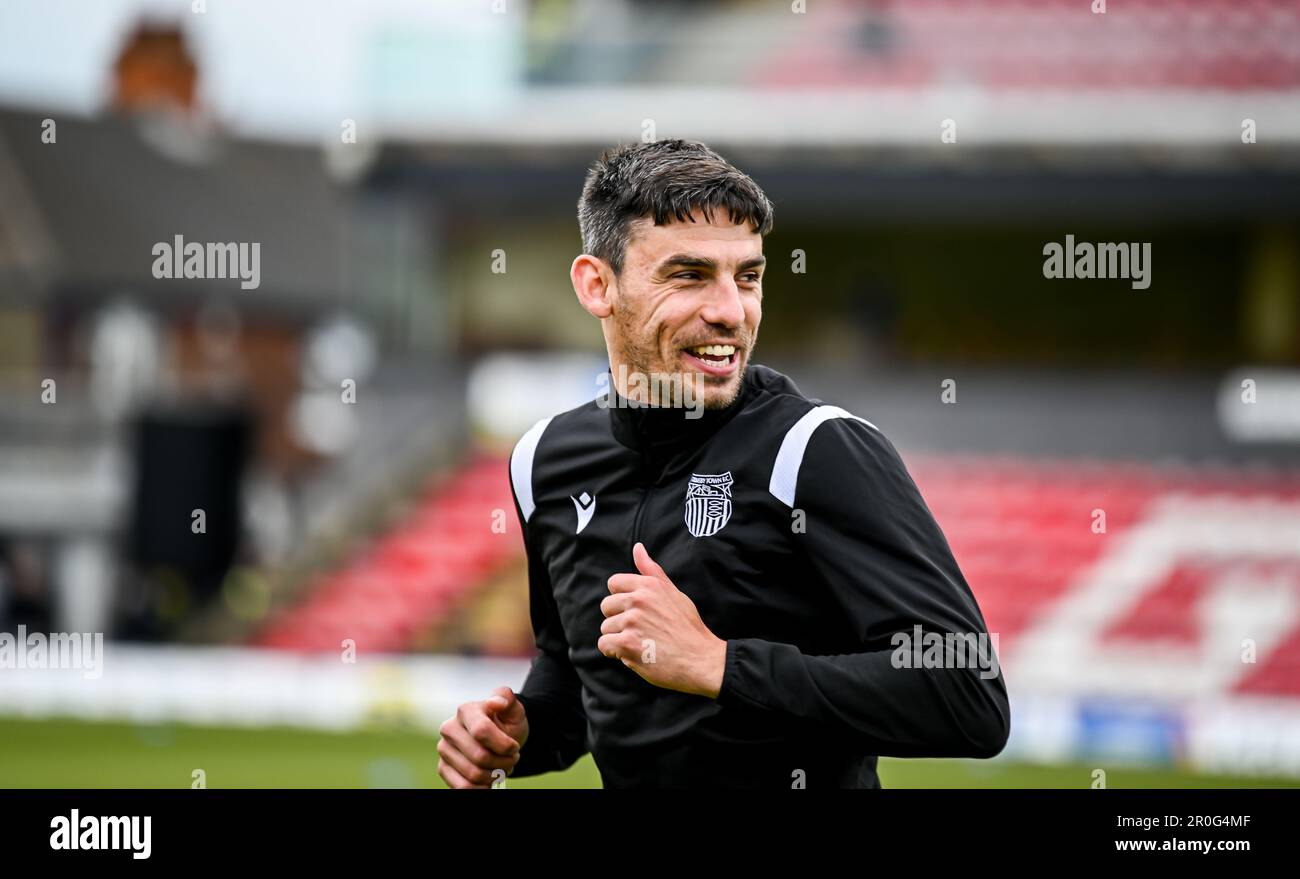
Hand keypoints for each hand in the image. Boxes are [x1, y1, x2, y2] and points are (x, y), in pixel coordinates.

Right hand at [437, 686, 527, 788]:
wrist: (500, 737)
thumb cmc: (506, 722)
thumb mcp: (514, 708)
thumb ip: (507, 699)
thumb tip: (496, 702)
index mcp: (466, 711)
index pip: (482, 732)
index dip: (504, 745)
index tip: (514, 747)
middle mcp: (449, 728)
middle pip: (480, 757)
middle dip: (503, 763)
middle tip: (512, 759)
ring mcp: (444, 749)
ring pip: (473, 774)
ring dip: (494, 776)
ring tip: (502, 767)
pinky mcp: (443, 768)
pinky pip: (462, 787)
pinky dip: (481, 787)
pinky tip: (489, 780)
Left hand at [598, 542, 727, 697]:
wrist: (701, 660)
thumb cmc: (689, 628)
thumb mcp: (674, 593)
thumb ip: (652, 571)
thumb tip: (637, 547)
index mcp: (649, 585)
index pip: (614, 583)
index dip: (622, 599)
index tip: (636, 612)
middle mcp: (639, 600)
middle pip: (606, 606)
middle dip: (618, 620)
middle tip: (641, 631)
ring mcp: (632, 621)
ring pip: (605, 628)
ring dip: (619, 638)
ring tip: (642, 643)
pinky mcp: (627, 643)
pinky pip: (604, 645)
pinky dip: (615, 653)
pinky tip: (634, 654)